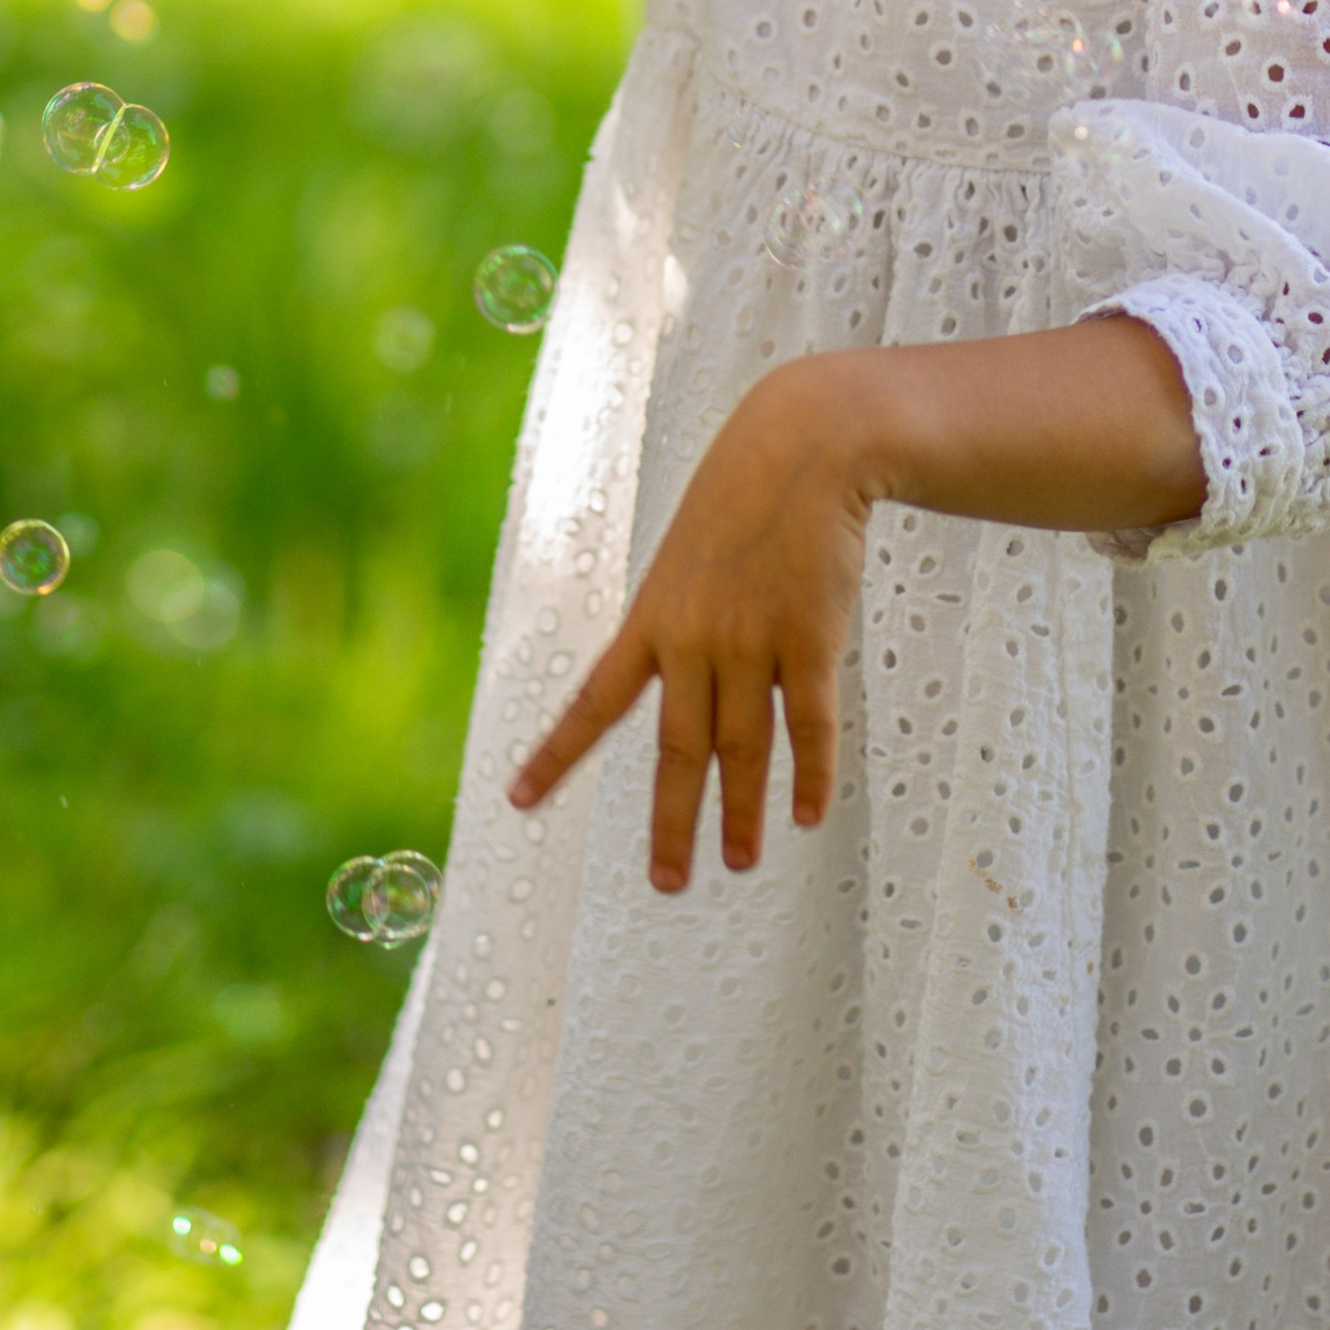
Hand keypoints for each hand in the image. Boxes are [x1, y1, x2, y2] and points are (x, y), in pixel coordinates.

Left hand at [509, 356, 878, 890]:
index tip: (519, 800)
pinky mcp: (808, 639)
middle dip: (672, 822)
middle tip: (669, 882)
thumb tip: (700, 691)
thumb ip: (685, 624)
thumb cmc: (742, 499)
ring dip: (741, 812)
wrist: (800, 446)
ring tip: (739, 861)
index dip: (556, 756)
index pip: (593, 702)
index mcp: (650, 618)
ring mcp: (750, 641)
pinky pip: (807, 723)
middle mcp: (692, 639)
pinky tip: (809, 813)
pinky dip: (811, 773)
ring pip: (742, 748)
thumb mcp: (687, 556)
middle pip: (677, 749)